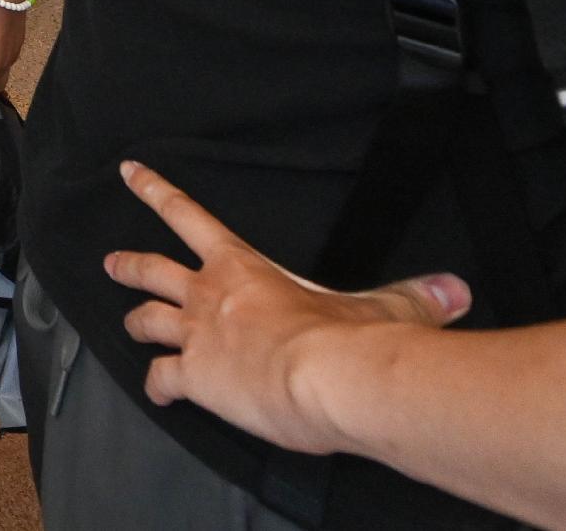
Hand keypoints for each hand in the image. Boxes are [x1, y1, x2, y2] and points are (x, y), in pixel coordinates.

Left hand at [105, 160, 465, 453]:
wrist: (328, 380)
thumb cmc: (353, 338)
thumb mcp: (384, 308)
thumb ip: (412, 296)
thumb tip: (455, 290)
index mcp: (244, 266)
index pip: (188, 215)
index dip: (155, 191)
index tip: (128, 172)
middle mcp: (209, 295)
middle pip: (152, 270)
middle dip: (128, 265)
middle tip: (110, 261)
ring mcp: (197, 337)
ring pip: (147, 321)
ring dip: (135, 322)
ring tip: (127, 325)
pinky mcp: (194, 379)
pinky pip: (162, 380)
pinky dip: (157, 386)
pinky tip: (158, 393)